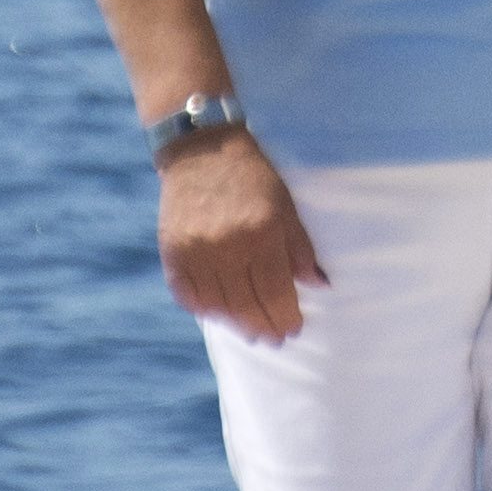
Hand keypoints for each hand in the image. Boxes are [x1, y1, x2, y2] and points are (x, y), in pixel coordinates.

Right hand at [161, 130, 327, 340]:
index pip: (276, 292)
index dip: (286, 317)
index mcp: (261, 232)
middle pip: (247, 305)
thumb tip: (319, 286)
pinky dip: (205, 310)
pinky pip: (188, 296)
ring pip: (218, 307)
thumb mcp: (286, 206)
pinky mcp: (173, 252)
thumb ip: (300, 248)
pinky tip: (219, 315)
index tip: (293, 329)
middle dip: (264, 327)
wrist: (202, 151)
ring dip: (236, 325)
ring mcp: (196, 250)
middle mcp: (226, 245)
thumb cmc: (253, 178)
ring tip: (251, 331)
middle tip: (273, 339)